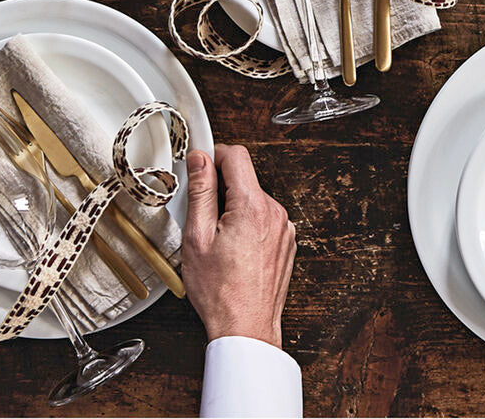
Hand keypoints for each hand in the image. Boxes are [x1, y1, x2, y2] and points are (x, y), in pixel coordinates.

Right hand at [182, 144, 295, 347]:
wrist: (246, 328)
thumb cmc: (220, 291)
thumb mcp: (197, 237)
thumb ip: (200, 192)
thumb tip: (200, 159)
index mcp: (253, 206)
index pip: (236, 156)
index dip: (214, 156)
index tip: (200, 166)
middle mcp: (275, 212)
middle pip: (244, 179)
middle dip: (221, 189)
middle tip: (202, 217)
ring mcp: (284, 228)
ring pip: (253, 199)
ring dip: (234, 209)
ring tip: (218, 240)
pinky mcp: (286, 241)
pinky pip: (264, 218)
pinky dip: (248, 224)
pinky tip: (234, 250)